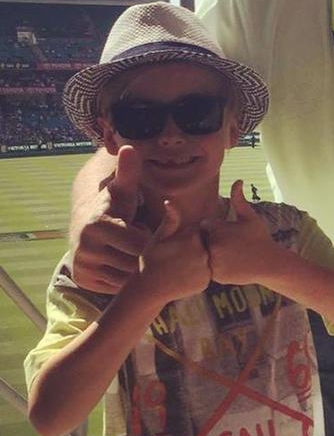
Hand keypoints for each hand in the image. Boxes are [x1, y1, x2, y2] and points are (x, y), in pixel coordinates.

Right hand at [71, 146, 150, 293]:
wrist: (87, 229)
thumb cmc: (115, 208)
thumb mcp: (123, 191)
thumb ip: (129, 172)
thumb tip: (130, 147)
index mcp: (98, 224)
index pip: (140, 242)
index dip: (149, 239)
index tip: (148, 232)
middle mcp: (86, 247)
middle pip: (134, 263)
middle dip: (143, 256)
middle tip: (143, 245)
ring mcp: (83, 266)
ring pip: (126, 279)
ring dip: (135, 270)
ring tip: (132, 254)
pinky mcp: (83, 280)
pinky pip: (116, 288)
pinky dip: (124, 280)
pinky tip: (123, 264)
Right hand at [140, 200, 210, 301]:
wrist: (148, 289)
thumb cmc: (150, 260)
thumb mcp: (158, 239)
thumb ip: (170, 221)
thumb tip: (169, 202)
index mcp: (193, 238)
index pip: (200, 231)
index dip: (188, 237)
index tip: (177, 245)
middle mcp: (203, 253)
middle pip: (205, 246)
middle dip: (195, 249)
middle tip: (177, 259)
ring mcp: (206, 269)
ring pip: (207, 260)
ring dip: (197, 262)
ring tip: (179, 268)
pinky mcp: (206, 282)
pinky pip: (205, 275)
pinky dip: (197, 275)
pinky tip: (182, 277)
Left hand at [202, 180, 275, 285]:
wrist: (270, 263)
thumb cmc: (260, 238)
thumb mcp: (250, 217)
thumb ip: (239, 200)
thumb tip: (238, 180)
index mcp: (217, 229)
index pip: (205, 226)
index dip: (216, 229)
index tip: (229, 234)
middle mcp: (213, 245)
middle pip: (203, 242)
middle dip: (213, 242)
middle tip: (232, 246)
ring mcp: (214, 262)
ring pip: (205, 257)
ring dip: (214, 256)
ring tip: (233, 256)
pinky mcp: (217, 276)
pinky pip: (210, 270)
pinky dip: (218, 268)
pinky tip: (233, 265)